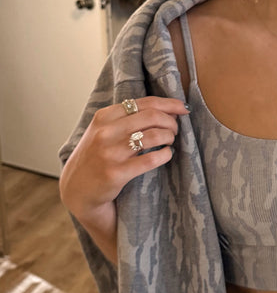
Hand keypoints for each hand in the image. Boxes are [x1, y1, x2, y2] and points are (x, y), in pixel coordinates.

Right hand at [60, 96, 188, 219]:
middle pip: (152, 116)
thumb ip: (128, 118)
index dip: (169, 104)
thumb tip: (167, 108)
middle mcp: (105, 132)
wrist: (77, 190)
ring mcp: (109, 153)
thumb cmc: (96, 157)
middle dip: (171, 122)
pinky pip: (151, 159)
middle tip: (175, 130)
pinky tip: (166, 155)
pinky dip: (166, 154)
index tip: (183, 108)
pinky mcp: (116, 173)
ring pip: (154, 136)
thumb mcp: (103, 131)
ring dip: (169, 137)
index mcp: (104, 117)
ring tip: (169, 141)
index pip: (144, 103)